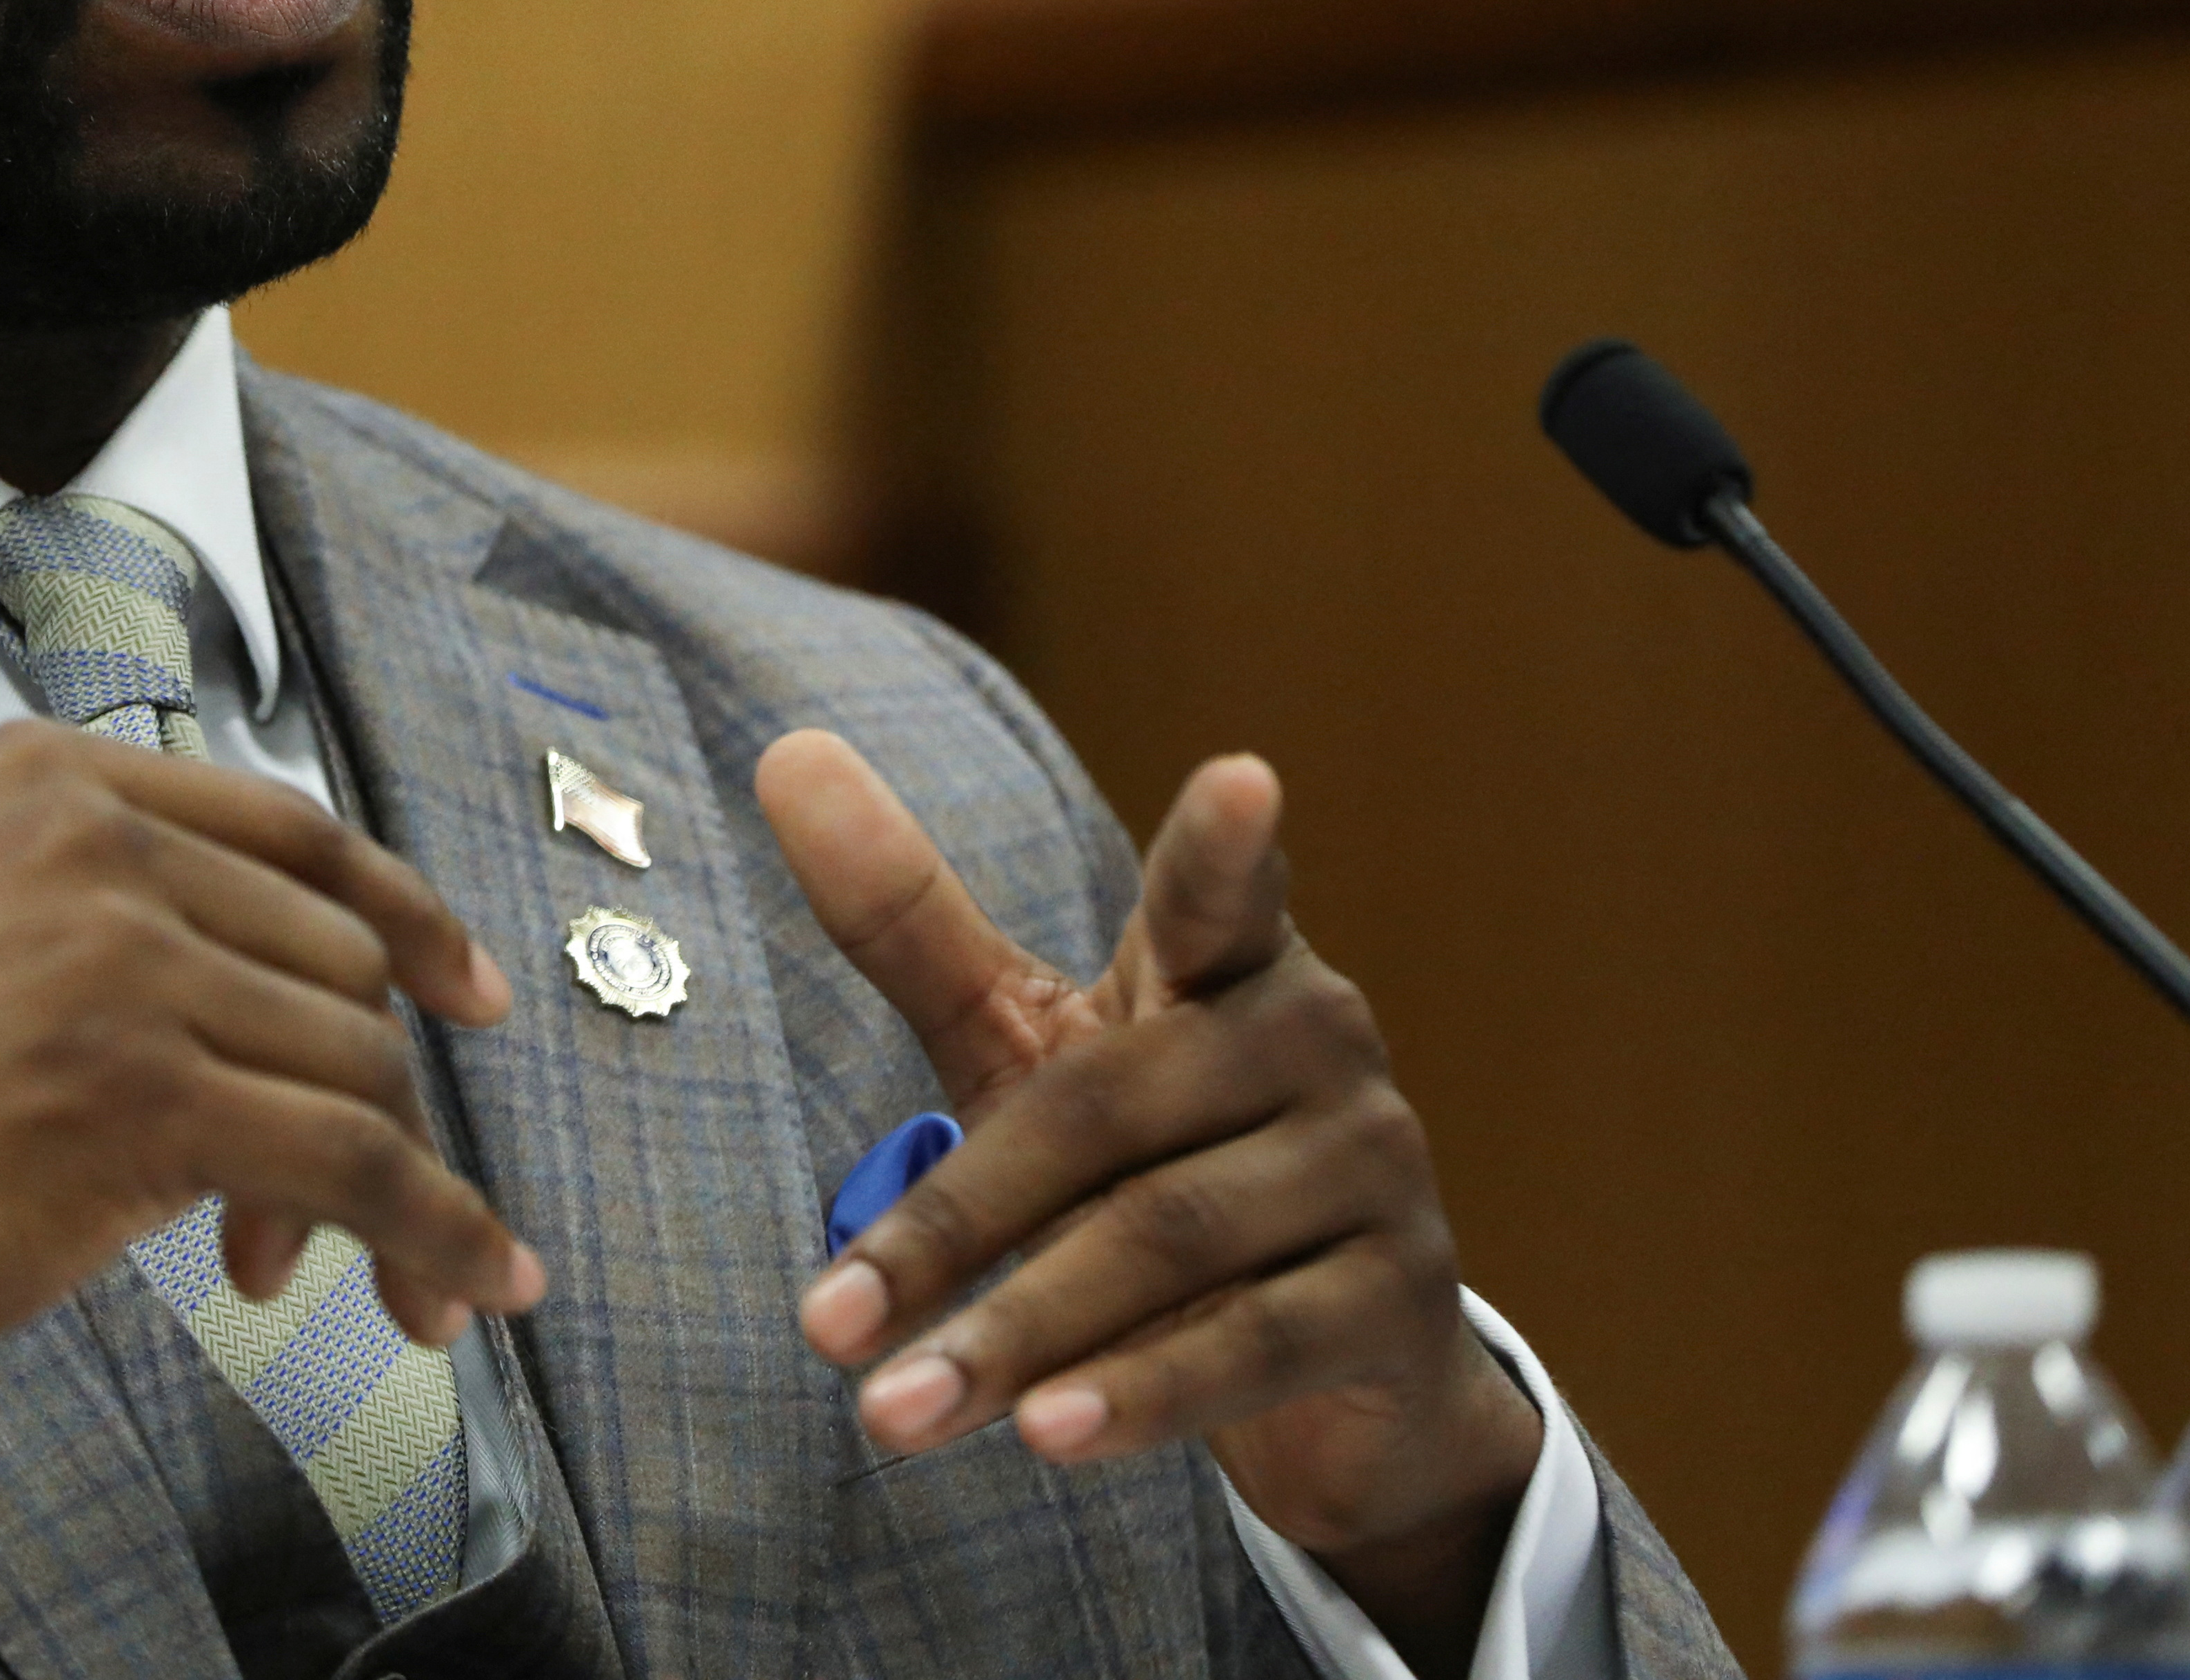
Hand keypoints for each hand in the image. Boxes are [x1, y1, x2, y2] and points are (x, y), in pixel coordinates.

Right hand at [0, 722, 546, 1498]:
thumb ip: (115, 921)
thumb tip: (317, 1017)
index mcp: (45, 778)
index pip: (295, 831)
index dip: (406, 915)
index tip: (468, 990)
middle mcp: (89, 842)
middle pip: (337, 959)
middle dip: (370, 1093)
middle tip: (338, 1217)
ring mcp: (115, 960)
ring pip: (355, 1066)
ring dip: (387, 1190)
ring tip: (340, 1287)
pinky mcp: (138, 1097)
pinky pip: (353, 1163)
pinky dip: (435, 1231)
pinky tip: (458, 1288)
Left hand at [757, 732, 1539, 1672]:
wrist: (1324, 1366)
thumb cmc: (1147, 1163)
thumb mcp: (1028, 1046)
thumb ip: (911, 922)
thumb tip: (787, 753)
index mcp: (1225, 964)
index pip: (1222, 895)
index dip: (1225, 847)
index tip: (1241, 779)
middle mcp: (1318, 1041)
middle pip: (1102, 1116)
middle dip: (952, 1229)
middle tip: (821, 1329)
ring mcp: (1374, 1167)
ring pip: (1168, 1242)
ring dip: (1018, 1335)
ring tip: (891, 1415)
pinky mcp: (1402, 1300)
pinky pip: (1254, 1343)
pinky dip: (1141, 1393)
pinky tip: (1048, 1436)